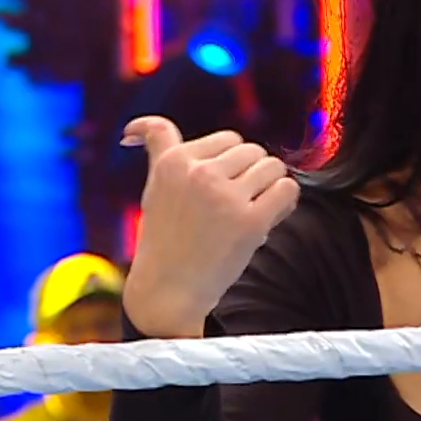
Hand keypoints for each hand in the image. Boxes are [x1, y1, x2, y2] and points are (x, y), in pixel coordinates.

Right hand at [120, 116, 299, 336]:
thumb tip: (133, 130)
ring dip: (271, 185)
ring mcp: (225, 197)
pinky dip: (285, 201)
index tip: (224, 185)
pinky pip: (286, 189)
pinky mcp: (249, 222)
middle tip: (241, 201)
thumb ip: (157, 151)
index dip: (233, 162)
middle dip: (251, 174)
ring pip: (272, 166)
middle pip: (252, 150)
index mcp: (174, 161)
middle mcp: (199, 174)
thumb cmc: (163, 238)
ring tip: (256, 207)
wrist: (168, 290)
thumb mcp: (153, 187)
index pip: (228, 139)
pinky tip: (272, 215)